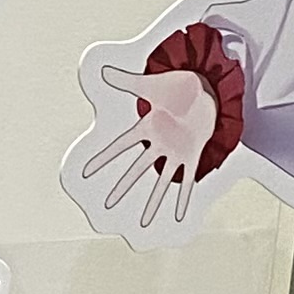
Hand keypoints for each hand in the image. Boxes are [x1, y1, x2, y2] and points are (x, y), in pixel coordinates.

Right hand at [80, 47, 221, 232]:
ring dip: (153, 202)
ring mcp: (176, 151)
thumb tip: (103, 71)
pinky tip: (180, 215)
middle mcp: (159, 143)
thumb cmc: (179, 84)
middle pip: (137, 170)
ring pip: (161, 181)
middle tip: (107, 204)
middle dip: (122, 187)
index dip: (103, 159)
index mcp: (147, 127)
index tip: (86, 172)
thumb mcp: (150, 84)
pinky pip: (188, 180)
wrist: (207, 86)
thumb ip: (126, 81)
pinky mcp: (193, 154)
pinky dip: (184, 197)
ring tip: (144, 222)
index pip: (120, 146)